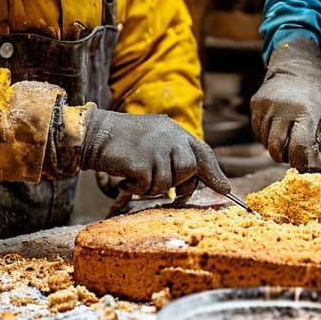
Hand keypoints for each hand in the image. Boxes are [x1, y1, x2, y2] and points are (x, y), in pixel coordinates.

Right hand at [81, 108, 230, 198]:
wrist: (95, 133)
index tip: (225, 188)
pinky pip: (149, 187)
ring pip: (169, 182)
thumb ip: (175, 153)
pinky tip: (125, 179)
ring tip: (136, 177)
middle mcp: (170, 137)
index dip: (215, 172)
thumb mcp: (155, 139)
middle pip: (190, 169)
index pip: (203, 151)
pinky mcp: (142, 162)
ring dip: (152, 187)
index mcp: (175, 130)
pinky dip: (136, 189)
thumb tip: (194, 180)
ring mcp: (157, 148)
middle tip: (164, 188)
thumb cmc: (124, 140)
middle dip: (179, 183)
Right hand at [250, 37, 320, 169]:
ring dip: (274, 144)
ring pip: (264, 141)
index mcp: (304, 113)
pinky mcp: (255, 104)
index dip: (300, 163)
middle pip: (275, 149)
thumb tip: (305, 165)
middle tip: (292, 154)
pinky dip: (266, 133)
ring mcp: (266, 106)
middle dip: (283, 157)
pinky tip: (276, 123)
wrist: (298, 67)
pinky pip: (257, 130)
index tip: (302, 166)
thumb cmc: (315, 95)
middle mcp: (283, 109)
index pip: (298, 148)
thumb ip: (312, 140)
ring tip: (286, 132)